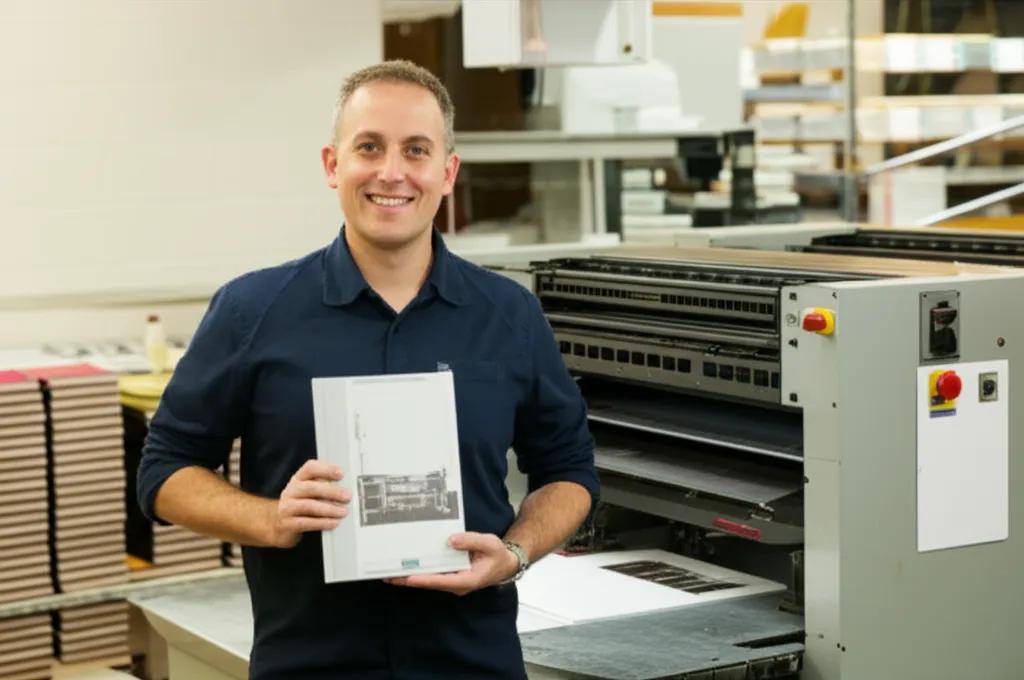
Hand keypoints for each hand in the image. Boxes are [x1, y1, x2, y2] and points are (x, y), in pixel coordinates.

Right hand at [270, 460, 349, 548]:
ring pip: (308, 506)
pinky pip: (305, 523)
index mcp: (298, 479)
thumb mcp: (309, 492)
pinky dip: (321, 523)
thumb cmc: (301, 505)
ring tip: (343, 512)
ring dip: (328, 508)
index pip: (310, 468)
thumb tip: (347, 488)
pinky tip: (333, 523)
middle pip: (311, 487)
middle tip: (347, 496)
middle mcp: (291, 490)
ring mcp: (287, 507)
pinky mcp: (287, 524)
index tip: (341, 474)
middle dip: (331, 491)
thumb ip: (324, 487)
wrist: (278, 525)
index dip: (325, 469)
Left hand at [386, 532, 518, 595]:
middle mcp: (456, 584)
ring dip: (411, 576)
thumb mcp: (489, 544)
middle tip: (387, 574)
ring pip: (429, 580)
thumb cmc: (498, 555)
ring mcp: (452, 581)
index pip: (438, 580)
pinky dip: (421, 570)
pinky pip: (433, 575)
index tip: (404, 577)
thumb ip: (471, 541)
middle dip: (408, 579)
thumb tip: (451, 540)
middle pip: (428, 583)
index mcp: (466, 579)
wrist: (505, 563)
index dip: (420, 579)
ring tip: (391, 571)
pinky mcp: (451, 575)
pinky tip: (409, 565)